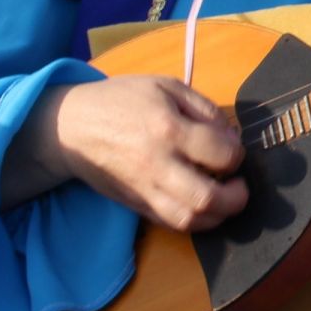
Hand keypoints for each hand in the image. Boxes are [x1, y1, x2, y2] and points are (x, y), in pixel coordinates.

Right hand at [5, 75, 247, 231]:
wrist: (70, 127)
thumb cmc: (121, 101)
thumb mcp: (166, 86)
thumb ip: (204, 109)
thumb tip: (231, 136)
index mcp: (168, 129)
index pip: (221, 154)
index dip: (238, 154)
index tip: (234, 149)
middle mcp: (157, 164)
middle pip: (206, 198)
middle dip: (236, 197)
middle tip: (239, 185)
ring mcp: (144, 189)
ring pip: (188, 220)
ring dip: (217, 216)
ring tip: (224, 199)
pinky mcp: (134, 205)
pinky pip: (170, 224)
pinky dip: (193, 221)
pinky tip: (201, 206)